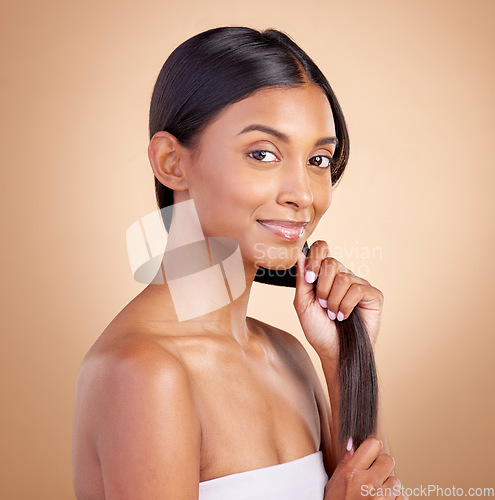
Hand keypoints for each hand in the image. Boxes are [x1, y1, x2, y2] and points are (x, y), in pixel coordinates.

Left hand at [293, 240, 383, 360]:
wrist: (334, 351)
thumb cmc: (318, 329)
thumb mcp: (303, 303)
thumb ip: (302, 278)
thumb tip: (300, 254)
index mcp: (325, 275)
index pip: (322, 248)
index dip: (314, 258)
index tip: (310, 278)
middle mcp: (343, 276)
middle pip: (331, 262)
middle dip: (322, 288)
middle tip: (323, 305)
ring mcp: (359, 284)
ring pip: (343, 277)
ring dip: (334, 300)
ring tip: (334, 314)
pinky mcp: (373, 295)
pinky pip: (358, 289)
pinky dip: (346, 305)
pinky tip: (345, 316)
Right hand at [324, 437, 406, 499]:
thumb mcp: (333, 484)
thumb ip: (345, 462)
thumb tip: (352, 443)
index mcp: (352, 472)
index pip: (373, 444)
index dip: (372, 449)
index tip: (370, 455)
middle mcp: (368, 483)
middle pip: (388, 460)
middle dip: (382, 468)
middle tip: (374, 477)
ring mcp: (382, 498)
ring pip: (396, 481)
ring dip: (389, 487)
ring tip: (376, 496)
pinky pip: (402, 498)